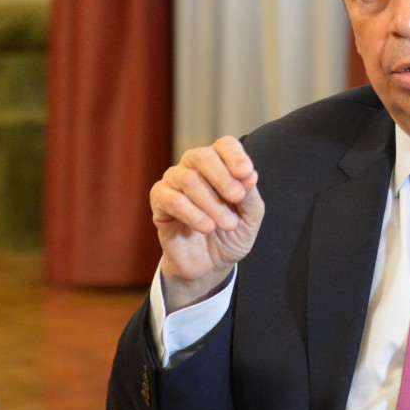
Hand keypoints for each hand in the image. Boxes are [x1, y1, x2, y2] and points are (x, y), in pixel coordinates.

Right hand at [149, 136, 264, 307]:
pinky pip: (172, 200)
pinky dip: (193, 214)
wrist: (211, 264)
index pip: (224, 145)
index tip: (247, 173)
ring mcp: (173, 182)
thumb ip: (250, 195)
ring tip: (227, 224)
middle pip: (202, 156)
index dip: (235, 156)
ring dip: (212, 203)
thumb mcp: (250, 217)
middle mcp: (194, 167)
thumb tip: (250, 175)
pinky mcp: (159, 202)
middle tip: (237, 198)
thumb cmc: (231, 234)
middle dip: (223, 177)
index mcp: (219, 164)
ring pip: (188, 179)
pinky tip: (207, 227)